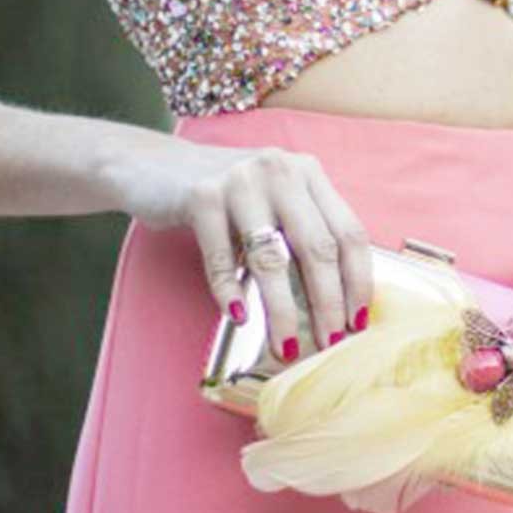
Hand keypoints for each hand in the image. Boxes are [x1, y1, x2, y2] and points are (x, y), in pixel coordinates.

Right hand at [108, 136, 374, 363]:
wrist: (154, 167)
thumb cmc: (224, 196)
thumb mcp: (272, 201)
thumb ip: (302, 232)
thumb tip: (335, 302)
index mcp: (307, 173)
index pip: (348, 231)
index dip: (357, 280)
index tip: (357, 322)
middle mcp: (279, 170)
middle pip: (317, 246)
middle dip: (327, 303)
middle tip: (329, 343)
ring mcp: (240, 181)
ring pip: (271, 257)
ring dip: (283, 309)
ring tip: (286, 344)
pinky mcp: (201, 196)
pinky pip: (221, 258)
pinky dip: (230, 292)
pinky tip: (239, 316)